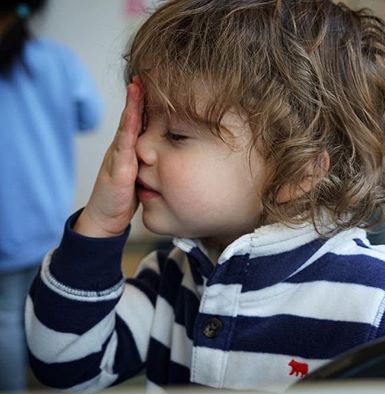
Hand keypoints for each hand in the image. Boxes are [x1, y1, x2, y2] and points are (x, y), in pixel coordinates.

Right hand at [74, 78, 143, 236]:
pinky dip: (128, 132)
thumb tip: (169, 149)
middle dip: (136, 96)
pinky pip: (123, 149)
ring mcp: (117, 158)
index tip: (152, 82)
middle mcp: (122, 149)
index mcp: (130, 148)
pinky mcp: (117, 172)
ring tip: (136, 88)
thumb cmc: (125, 195)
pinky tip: (132, 120)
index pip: (138, 120)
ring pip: (125, 128)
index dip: (144, 102)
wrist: (106, 218)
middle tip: (143, 74)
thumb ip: (151, 158)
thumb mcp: (142, 173)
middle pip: (130, 117)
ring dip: (130, 107)